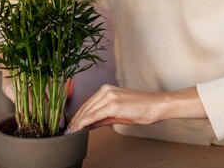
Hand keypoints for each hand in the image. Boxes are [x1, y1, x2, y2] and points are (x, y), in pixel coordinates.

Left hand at [65, 84, 206, 133]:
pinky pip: (94, 115)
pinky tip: (78, 130)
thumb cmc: (142, 109)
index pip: (87, 105)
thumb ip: (102, 118)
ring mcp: (109, 95)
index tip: (71, 127)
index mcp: (106, 90)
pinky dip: (84, 123)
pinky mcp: (112, 103)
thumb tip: (87, 124)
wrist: (156, 106)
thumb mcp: (118, 113)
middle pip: (84, 108)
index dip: (77, 117)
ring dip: (77, 123)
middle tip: (67, 132)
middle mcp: (106, 90)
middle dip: (74, 121)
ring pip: (87, 112)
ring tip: (70, 133)